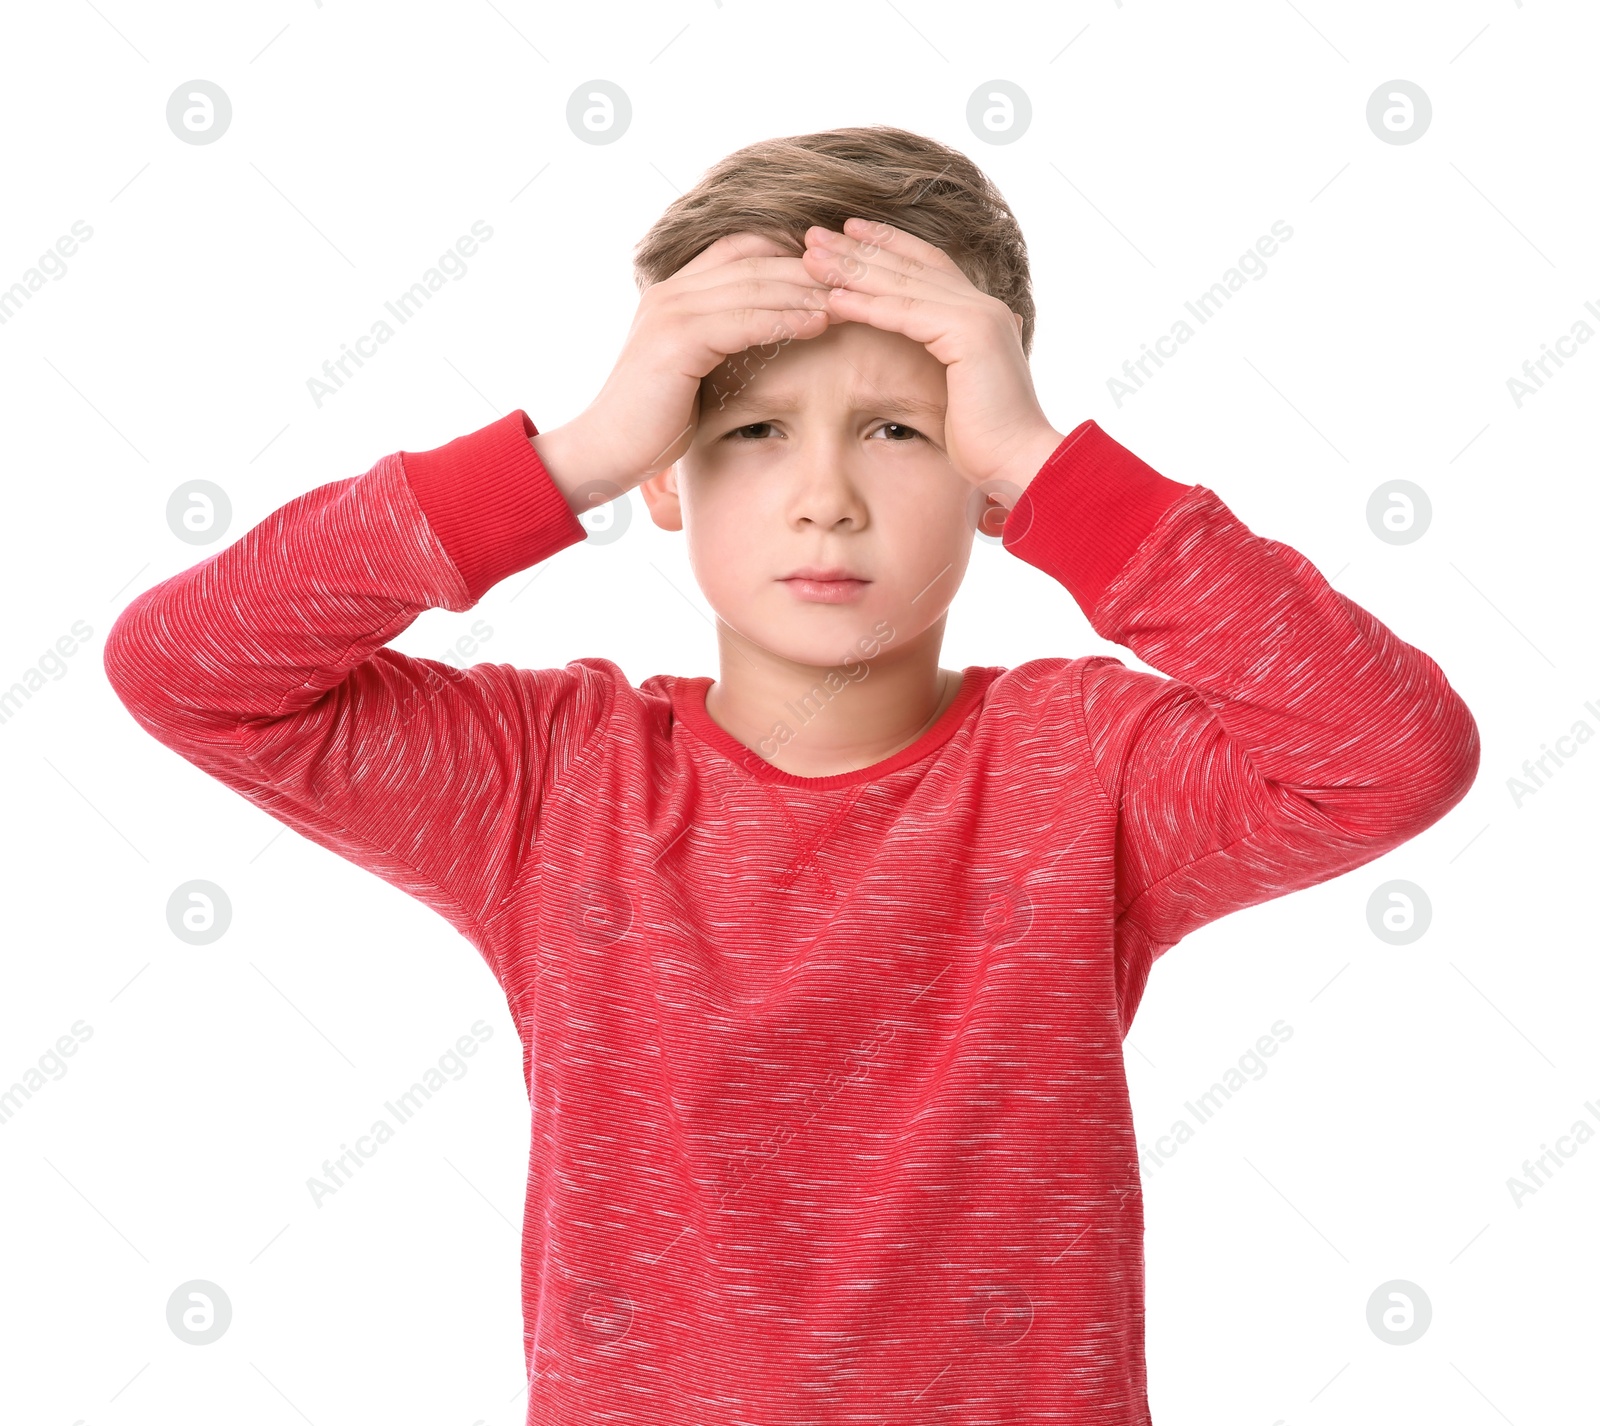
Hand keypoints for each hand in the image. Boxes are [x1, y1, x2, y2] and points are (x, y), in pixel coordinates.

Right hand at [531, 233, 837, 509]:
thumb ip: (724, 345)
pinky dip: (784, 318)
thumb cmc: (652, 422)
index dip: (795, 253)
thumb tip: (771, 346)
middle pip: (758, 259)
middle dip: (813, 268)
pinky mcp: (676, 340)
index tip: (841, 271)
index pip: (745, 247)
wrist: (604, 451)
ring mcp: (672, 310)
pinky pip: (743, 318)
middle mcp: (673, 290)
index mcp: (677, 292)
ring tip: (855, 298)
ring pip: (755, 283)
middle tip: (864, 279)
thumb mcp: (694, 372)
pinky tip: (820, 323)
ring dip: (808, 288)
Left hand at [801, 217, 1065, 499]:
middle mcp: (983, 306)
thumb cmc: (987, 440)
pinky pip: (906, 314)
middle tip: (812, 235)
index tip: (847, 233)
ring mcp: (980, 317)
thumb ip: (947, 364)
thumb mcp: (959, 391)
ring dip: (853, 269)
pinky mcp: (970, 336)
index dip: (887, 245)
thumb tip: (935, 366)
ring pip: (904, 284)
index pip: (928, 265)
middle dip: (859, 248)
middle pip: (910, 266)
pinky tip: (832, 299)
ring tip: (811, 258)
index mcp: (981, 315)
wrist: (1020, 462)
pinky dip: (867, 306)